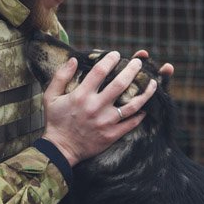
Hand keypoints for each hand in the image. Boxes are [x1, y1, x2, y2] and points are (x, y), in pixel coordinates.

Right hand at [42, 50, 165, 164]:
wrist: (60, 149)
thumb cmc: (55, 121)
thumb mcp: (51, 97)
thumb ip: (61, 76)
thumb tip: (73, 59)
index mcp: (81, 95)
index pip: (100, 71)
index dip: (110, 59)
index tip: (116, 54)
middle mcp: (96, 107)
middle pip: (120, 84)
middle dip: (132, 70)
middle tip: (138, 63)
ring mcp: (106, 122)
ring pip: (132, 104)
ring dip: (145, 92)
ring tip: (153, 83)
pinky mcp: (111, 135)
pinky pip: (131, 123)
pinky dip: (140, 115)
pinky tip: (145, 108)